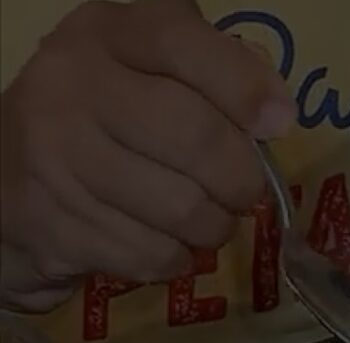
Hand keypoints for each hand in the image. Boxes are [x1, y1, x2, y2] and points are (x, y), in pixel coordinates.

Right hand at [0, 0, 295, 312]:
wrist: (8, 175)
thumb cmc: (109, 117)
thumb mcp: (152, 70)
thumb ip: (215, 71)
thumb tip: (276, 113)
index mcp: (107, 33)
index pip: (182, 43)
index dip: (243, 86)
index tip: (280, 124)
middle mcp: (71, 83)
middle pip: (194, 136)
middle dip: (241, 179)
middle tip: (244, 193)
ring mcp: (52, 153)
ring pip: (178, 206)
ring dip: (213, 227)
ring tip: (210, 222)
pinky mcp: (46, 220)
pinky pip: (147, 253)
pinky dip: (175, 259)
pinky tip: (169, 246)